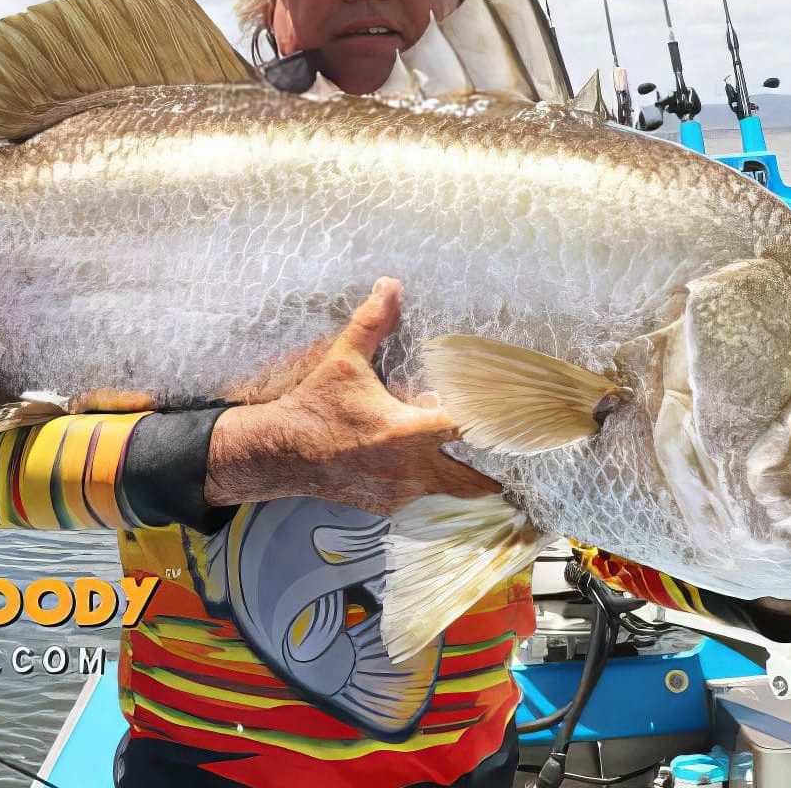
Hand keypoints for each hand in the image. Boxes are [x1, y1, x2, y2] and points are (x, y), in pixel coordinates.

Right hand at [206, 276, 502, 516]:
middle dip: (489, 477)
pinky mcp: (384, 506)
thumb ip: (371, 323)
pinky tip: (419, 470)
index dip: (491, 423)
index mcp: (406, 432)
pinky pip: (416, 499)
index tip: (510, 419)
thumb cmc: (315, 406)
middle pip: (469, 481)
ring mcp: (397, 492)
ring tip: (477, 474)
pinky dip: (424, 486)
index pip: (466, 429)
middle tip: (508, 468)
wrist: (280, 453)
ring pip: (443, 492)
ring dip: (455, 479)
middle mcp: (408, 469)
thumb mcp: (343, 361)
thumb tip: (390, 285)